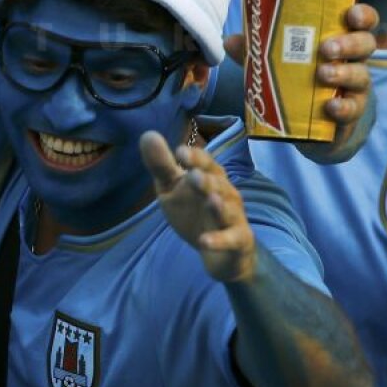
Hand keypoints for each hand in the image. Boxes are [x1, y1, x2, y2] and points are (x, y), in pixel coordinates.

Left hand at [139, 130, 255, 282]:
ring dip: (219, 206)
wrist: (219, 252)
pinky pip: (231, 239)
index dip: (195, 158)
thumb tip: (148, 134)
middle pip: (217, 184)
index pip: (205, 163)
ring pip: (227, 209)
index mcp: (209, 176)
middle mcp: (225, 193)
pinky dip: (219, 240)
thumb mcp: (172, 188)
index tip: (179, 153)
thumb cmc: (193, 211)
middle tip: (194, 175)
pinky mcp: (238, 240)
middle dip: (206, 180)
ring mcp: (233, 216)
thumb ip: (161, 165)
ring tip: (211, 200)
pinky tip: (204, 241)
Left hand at [225, 3, 377, 162]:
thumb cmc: (298, 81)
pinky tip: (330, 106)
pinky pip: (353, 109)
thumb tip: (229, 41)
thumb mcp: (276, 63)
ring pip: (361, 75)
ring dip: (343, 72)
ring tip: (323, 73)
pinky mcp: (351, 113)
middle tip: (325, 48)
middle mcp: (353, 60)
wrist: (312, 127)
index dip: (362, 14)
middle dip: (349, 43)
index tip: (350, 13)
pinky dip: (343, 107)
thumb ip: (255, 52)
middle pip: (366, 45)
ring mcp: (355, 88)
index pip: (361, 21)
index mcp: (340, 39)